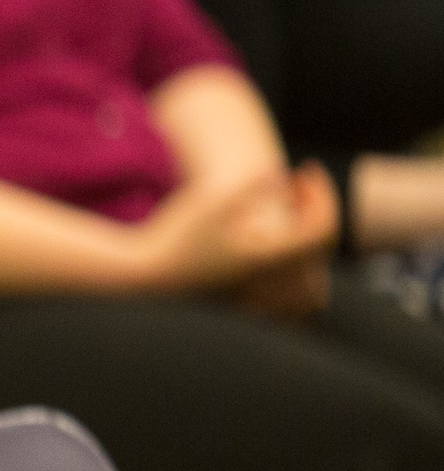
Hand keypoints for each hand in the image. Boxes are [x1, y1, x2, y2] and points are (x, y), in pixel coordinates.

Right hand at [129, 164, 330, 296]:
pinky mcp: (250, 302)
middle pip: (322, 246)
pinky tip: (276, 250)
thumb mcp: (209, 203)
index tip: (305, 168)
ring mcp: (262, 295)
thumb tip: (278, 172)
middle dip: (317, 208)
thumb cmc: (174, 237)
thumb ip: (248, 187)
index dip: (324, 194)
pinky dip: (299, 275)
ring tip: (293, 216)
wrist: (147, 277)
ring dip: (312, 243)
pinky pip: (294, 299)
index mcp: (269, 257)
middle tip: (294, 181)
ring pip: (314, 278)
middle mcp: (272, 280)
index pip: (323, 227)